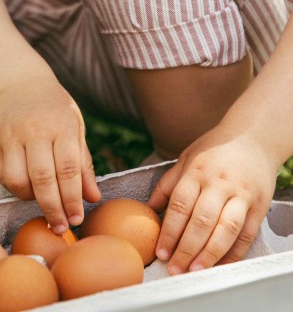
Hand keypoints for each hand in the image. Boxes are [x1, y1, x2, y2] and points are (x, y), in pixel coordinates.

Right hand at [0, 74, 100, 232]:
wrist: (20, 82)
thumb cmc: (54, 109)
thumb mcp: (75, 127)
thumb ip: (83, 163)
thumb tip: (93, 198)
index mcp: (60, 125)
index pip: (68, 168)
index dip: (72, 198)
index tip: (77, 218)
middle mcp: (34, 129)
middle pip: (42, 178)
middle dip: (53, 208)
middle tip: (61, 227)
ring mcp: (11, 134)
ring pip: (17, 179)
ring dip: (31, 199)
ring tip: (42, 202)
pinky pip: (2, 174)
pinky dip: (15, 189)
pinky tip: (27, 189)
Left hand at [148, 126, 279, 273]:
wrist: (253, 137)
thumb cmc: (214, 149)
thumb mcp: (186, 157)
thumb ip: (168, 183)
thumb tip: (149, 208)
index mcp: (196, 171)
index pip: (179, 205)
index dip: (169, 231)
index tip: (160, 252)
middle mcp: (218, 184)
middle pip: (201, 221)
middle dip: (186, 249)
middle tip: (174, 269)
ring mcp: (240, 195)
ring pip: (225, 230)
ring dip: (210, 254)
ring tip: (195, 271)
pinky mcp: (259, 205)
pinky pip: (246, 234)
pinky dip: (235, 253)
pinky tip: (221, 265)